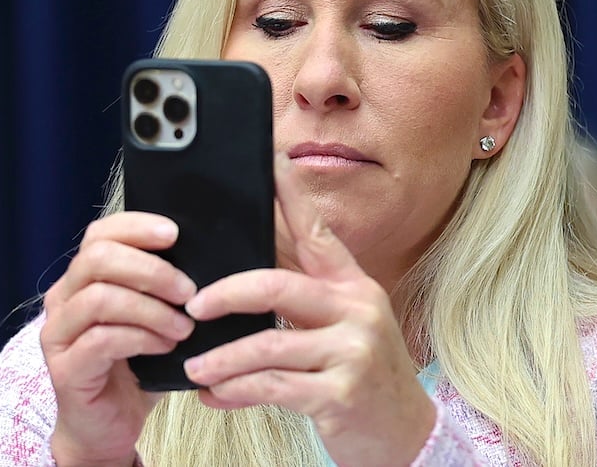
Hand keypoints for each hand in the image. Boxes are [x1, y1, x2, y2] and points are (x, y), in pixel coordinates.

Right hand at [40, 212, 196, 465]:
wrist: (108, 425)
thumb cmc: (136, 365)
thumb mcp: (153, 316)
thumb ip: (164, 287)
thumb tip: (207, 255)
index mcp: (82, 278)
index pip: (100, 233)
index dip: (136, 227)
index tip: (175, 234)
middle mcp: (62, 299)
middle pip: (96, 258)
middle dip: (151, 269)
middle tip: (188, 292)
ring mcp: (58, 333)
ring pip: (99, 298)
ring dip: (151, 309)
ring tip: (183, 327)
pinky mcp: (65, 368)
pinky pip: (102, 339)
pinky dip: (141, 338)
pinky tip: (166, 347)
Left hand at [182, 155, 435, 466]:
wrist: (404, 435)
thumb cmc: (361, 376)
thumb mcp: (342, 326)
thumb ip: (300, 297)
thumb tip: (239, 271)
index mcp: (352, 285)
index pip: (316, 229)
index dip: (289, 194)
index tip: (266, 161)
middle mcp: (356, 309)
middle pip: (276, 285)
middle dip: (226, 293)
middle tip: (192, 305)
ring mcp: (352, 351)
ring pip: (267, 345)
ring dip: (221, 358)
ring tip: (194, 366)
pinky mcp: (340, 394)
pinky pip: (272, 386)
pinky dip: (234, 392)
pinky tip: (215, 396)